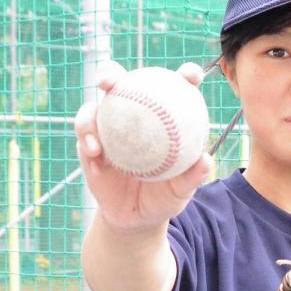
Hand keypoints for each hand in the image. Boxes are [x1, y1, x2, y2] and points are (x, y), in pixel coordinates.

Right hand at [74, 61, 212, 231]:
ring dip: (92, 109)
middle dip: (111, 73)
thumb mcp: (180, 191)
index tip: (191, 75)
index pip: (174, 89)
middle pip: (121, 83)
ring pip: (95, 105)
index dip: (185, 75)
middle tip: (110, 81)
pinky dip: (87, 137)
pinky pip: (84, 132)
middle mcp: (133, 115)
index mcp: (162, 119)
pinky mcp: (89, 141)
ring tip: (96, 127)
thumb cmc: (163, 198)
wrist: (135, 217)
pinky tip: (93, 150)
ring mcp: (108, 126)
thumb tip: (205, 160)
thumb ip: (192, 176)